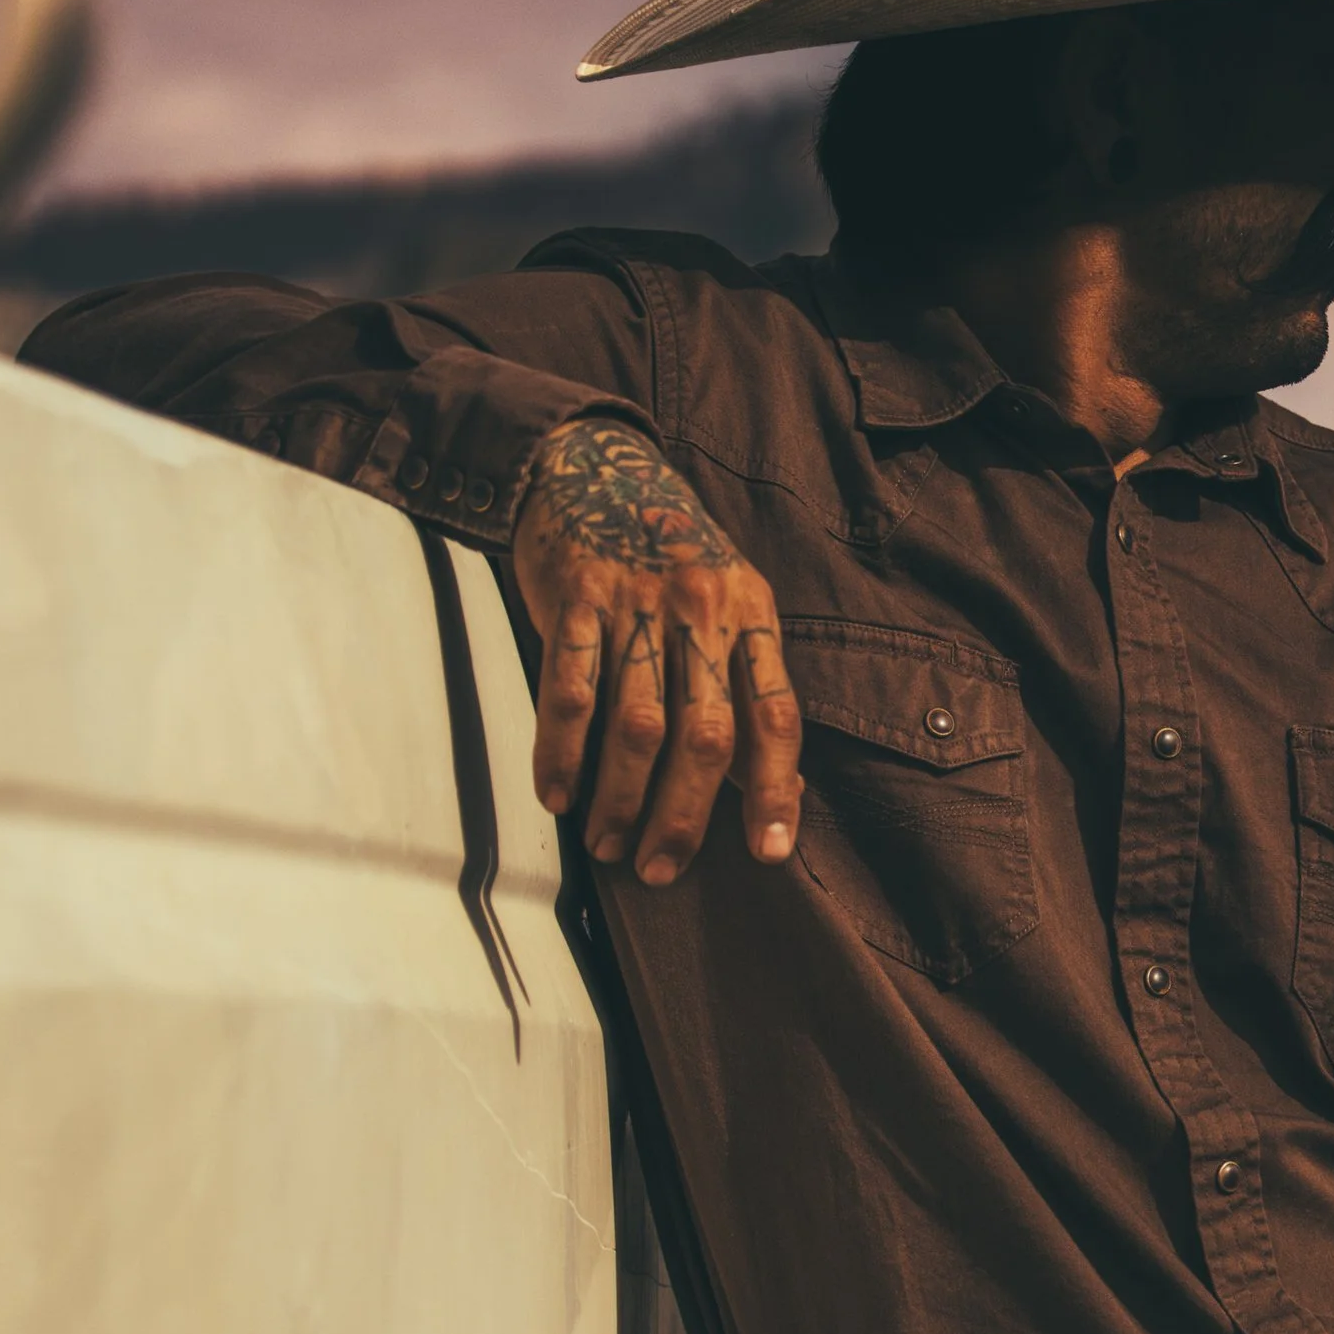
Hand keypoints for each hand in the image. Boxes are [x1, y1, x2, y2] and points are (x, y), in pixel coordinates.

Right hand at [511, 417, 801, 885]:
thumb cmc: (666, 553)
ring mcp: (637, 602)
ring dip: (618, 797)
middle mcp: (701, 608)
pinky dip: (562, 751)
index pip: (774, 716)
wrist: (592, 467)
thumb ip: (746, 686)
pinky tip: (559, 794)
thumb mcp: (727, 603)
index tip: (767, 852)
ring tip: (608, 844)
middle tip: (660, 867)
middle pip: (703, 734)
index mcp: (751, 613)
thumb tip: (774, 788)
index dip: (774, 790)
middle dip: (682, 815)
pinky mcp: (576, 598)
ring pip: (635, 724)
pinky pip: (570, 690)